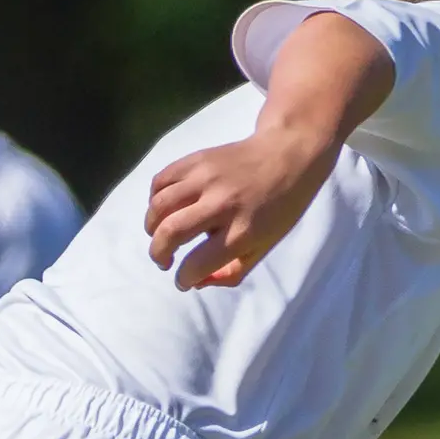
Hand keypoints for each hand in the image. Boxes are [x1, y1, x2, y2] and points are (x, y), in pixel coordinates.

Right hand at [145, 113, 337, 290]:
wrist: (288, 155)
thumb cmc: (279, 208)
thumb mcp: (264, 247)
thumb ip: (231, 272)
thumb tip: (196, 282)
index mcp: (243, 231)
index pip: (198, 263)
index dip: (184, 278)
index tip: (183, 279)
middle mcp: (221, 204)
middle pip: (171, 232)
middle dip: (158, 254)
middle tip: (164, 260)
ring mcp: (206, 178)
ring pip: (159, 205)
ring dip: (151, 228)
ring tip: (160, 235)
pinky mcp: (196, 160)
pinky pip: (160, 181)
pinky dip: (154, 200)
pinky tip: (164, 209)